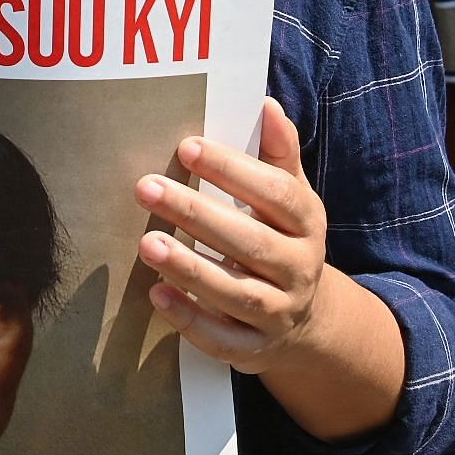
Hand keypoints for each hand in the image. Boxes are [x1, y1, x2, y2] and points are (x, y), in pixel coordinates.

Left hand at [134, 98, 338, 374]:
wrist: (309, 321)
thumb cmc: (284, 240)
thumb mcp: (291, 197)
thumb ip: (279, 153)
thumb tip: (267, 105)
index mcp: (308, 223)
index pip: (275, 193)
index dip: (233, 170)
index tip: (186, 147)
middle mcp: (300, 268)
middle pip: (249, 241)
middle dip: (196, 215)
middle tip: (146, 188)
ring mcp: (279, 312)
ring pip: (236, 293)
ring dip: (190, 269)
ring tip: (147, 244)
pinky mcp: (255, 349)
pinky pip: (223, 339)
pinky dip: (190, 320)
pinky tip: (156, 295)